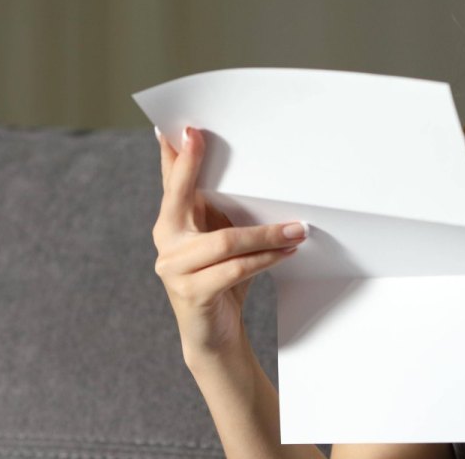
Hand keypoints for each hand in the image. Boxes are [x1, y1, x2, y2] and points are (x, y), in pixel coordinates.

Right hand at [151, 126, 306, 363]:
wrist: (213, 338)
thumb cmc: (223, 281)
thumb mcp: (221, 242)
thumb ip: (222, 214)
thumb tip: (255, 178)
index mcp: (172, 223)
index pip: (171, 183)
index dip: (176, 155)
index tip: (183, 127)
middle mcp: (166, 241)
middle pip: (180, 196)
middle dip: (191, 165)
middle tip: (201, 136)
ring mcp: (174, 269)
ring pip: (225, 240)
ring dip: (267, 234)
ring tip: (298, 228)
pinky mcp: (192, 293)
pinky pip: (236, 268)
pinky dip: (266, 258)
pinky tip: (288, 251)